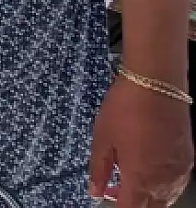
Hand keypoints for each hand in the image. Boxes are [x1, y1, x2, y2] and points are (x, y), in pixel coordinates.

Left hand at [91, 77, 193, 204]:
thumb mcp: (102, 138)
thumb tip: (95, 192)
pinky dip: (162, 185)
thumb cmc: (124, 110)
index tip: (108, 200)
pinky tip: (148, 169)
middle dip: (133, 203)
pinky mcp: (188, 160)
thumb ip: (99, 170)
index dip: (118, 207)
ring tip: (127, 178)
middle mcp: (165, 182)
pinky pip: (176, 183)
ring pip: (166, 198)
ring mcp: (180, 172)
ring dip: (148, 196)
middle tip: (114, 190)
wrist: (156, 85)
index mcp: (140, 179)